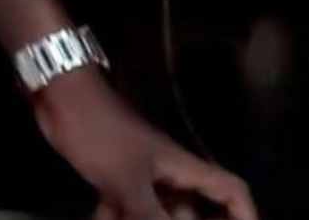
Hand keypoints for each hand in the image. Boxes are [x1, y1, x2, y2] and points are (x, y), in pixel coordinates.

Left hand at [33, 71, 257, 219]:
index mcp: (183, 168)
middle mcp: (170, 174)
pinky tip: (101, 218)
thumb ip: (150, 217)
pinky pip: (128, 208)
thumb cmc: (100, 133)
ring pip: (157, 212)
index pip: (231, 190)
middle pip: (192, 211)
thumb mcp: (126, 181)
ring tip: (117, 219)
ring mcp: (143, 176)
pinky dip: (118, 217)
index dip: (245, 215)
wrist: (63, 101)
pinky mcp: (117, 178)